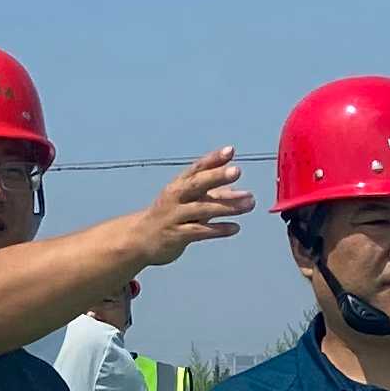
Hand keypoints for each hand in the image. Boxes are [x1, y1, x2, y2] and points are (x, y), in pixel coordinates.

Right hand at [124, 148, 254, 271]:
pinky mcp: (176, 235)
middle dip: (216, 176)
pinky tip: (236, 228)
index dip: (213, 159)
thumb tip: (241, 193)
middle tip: (237, 170)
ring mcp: (174, 216)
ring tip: (249, 203)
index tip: (230, 150)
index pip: (197, 168)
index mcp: (179, 185)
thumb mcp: (191, 202)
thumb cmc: (170, 216)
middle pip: (197, 184)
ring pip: (202, 209)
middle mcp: (175, 197)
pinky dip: (218, 229)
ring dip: (227, 206)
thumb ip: (216, 197)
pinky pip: (200, 231)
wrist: (140, 239)